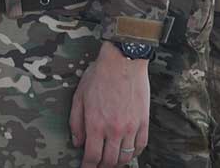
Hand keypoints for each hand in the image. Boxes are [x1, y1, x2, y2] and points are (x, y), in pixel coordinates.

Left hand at [70, 41, 150, 166]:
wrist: (123, 62)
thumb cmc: (98, 76)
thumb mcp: (79, 96)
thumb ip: (76, 122)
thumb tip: (77, 143)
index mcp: (95, 123)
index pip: (92, 156)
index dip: (88, 166)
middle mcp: (114, 129)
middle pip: (109, 160)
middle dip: (101, 166)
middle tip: (97, 165)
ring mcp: (131, 127)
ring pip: (125, 157)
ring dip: (117, 162)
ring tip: (110, 161)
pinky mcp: (144, 123)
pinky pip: (140, 146)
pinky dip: (133, 154)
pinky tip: (127, 153)